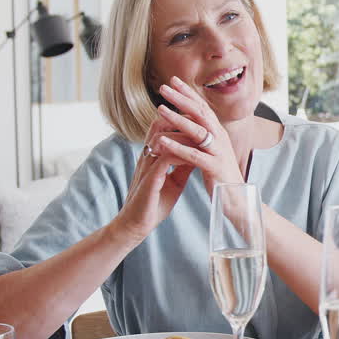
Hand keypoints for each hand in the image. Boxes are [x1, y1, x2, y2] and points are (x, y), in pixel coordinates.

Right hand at [112, 116, 195, 240]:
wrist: (137, 224)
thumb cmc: (154, 202)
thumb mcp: (173, 180)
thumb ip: (182, 165)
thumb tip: (197, 152)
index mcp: (153, 155)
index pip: (163, 127)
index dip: (180, 118)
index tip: (199, 114)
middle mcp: (147, 156)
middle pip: (161, 126)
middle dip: (180, 117)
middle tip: (200, 114)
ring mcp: (147, 166)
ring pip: (162, 139)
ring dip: (182, 133)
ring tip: (201, 130)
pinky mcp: (150, 179)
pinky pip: (165, 159)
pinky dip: (179, 153)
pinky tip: (193, 153)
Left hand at [153, 76, 245, 196]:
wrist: (236, 198)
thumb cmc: (220, 175)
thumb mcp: (211, 150)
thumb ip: (201, 136)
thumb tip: (188, 121)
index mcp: (218, 133)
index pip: (202, 107)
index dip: (188, 93)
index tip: (173, 80)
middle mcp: (220, 138)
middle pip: (200, 113)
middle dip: (181, 99)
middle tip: (163, 87)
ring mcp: (218, 152)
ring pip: (197, 131)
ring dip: (178, 119)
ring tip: (160, 109)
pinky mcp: (214, 167)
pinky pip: (194, 155)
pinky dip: (177, 147)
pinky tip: (162, 142)